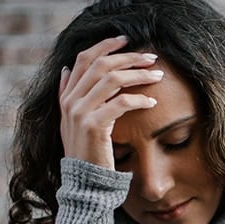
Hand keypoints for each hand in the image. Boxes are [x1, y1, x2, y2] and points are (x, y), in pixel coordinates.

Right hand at [58, 36, 162, 169]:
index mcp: (66, 96)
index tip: (125, 40)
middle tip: (152, 58)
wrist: (84, 182)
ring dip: (138, 74)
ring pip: (112, 79)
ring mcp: (80, 112)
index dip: (104, 46)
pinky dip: (139, 100)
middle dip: (128, 57)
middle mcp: (70, 101)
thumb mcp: (72, 122)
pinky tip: (151, 103)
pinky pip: (120, 103)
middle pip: (100, 64)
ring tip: (157, 76)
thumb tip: (66, 69)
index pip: (82, 59)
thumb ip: (68, 95)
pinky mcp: (94, 126)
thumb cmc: (87, 154)